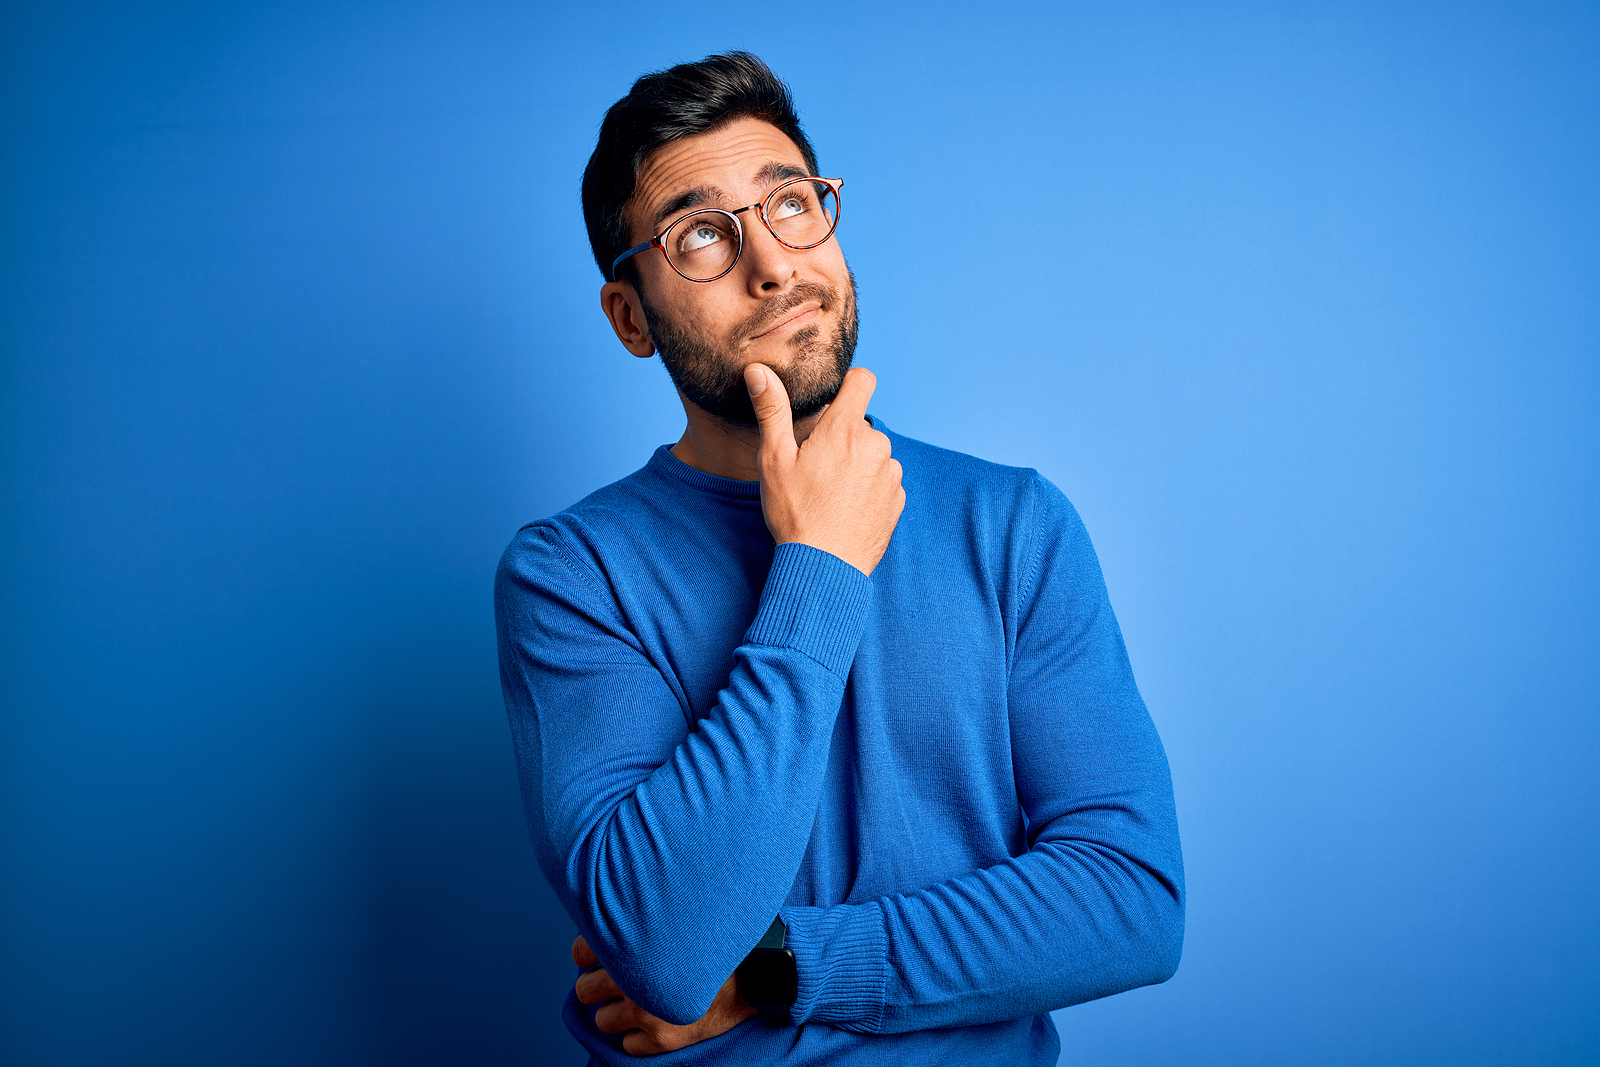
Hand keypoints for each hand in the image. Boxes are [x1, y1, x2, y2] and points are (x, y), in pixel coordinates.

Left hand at [572, 935, 755, 1056]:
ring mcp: (648, 1013)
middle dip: (598, 984)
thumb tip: (608, 918)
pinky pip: (628, 1045)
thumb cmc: (718, 937)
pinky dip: (638, 1035)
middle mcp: (635, 980)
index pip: (581, 951)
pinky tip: (656, 1019)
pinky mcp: (663, 1039)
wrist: (758, 968)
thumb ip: (642, 917)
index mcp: (634, 944)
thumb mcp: (677, 914)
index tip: (600, 954)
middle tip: (618, 979)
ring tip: (637, 1000)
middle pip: (585, 990)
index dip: (589, 952)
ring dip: (616, 1011)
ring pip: (603, 1020)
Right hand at [744, 365, 904, 575]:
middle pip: (861, 425)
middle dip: (842, 437)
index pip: (862, 380)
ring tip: (831, 493)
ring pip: (873, 454)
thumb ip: (771, 410)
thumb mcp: (774, 459)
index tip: (833, 402)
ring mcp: (890, 473)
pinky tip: (845, 508)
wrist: (825, 567)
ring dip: (857, 464)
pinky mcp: (897, 499)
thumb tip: (758, 370)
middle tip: (816, 467)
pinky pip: (883, 481)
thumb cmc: (795, 513)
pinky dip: (868, 488)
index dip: (847, 384)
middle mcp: (876, 445)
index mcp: (845, 429)